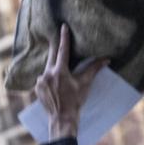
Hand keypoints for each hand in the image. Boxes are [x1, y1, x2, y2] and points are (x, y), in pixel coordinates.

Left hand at [34, 24, 107, 139]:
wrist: (62, 118)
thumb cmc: (76, 101)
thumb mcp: (85, 84)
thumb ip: (94, 69)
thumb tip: (106, 59)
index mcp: (60, 71)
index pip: (63, 50)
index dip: (63, 38)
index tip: (62, 26)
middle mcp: (48, 74)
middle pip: (52, 55)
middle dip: (55, 47)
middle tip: (55, 36)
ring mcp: (41, 81)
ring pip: (48, 68)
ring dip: (53, 67)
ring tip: (59, 70)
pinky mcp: (37, 88)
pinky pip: (43, 78)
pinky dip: (49, 77)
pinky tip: (55, 83)